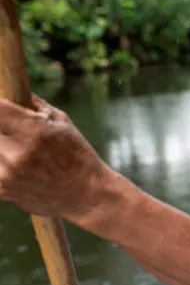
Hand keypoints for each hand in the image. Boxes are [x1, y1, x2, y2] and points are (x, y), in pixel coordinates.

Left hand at [0, 94, 110, 219]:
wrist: (86, 194)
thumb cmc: (77, 154)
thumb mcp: (62, 122)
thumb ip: (33, 106)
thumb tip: (12, 89)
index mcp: (34, 131)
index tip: (3, 105)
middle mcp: (15, 153)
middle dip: (2, 125)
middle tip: (13, 129)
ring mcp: (5, 174)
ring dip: (3, 144)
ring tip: (19, 148)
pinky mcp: (0, 190)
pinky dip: (2, 161)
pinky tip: (16, 164)